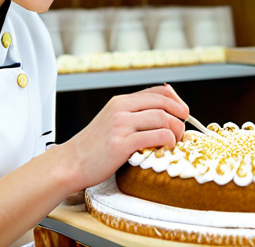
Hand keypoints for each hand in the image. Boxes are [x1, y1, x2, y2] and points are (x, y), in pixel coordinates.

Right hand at [58, 83, 189, 191]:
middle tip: (183, 129)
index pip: (157, 92)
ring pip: (162, 118)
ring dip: (176, 131)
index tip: (183, 113)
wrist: (70, 163)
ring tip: (174, 142)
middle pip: (163, 103)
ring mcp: (120, 126)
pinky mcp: (121, 145)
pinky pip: (155, 137)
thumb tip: (163, 114)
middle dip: (180, 115)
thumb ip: (133, 115)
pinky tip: (166, 148)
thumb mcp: (112, 121)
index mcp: (120, 102)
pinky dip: (168, 141)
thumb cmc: (93, 147)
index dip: (176, 101)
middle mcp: (120, 109)